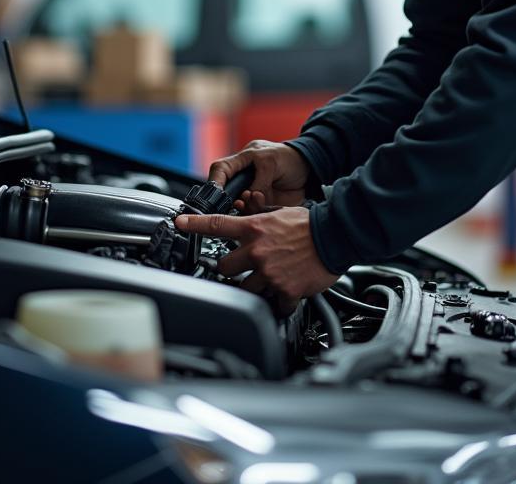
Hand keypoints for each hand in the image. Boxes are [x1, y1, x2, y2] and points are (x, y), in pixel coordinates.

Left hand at [174, 206, 337, 313]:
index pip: (217, 225)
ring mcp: (269, 272)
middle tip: (243, 267)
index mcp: (254, 229)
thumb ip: (260, 217)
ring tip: (270, 278)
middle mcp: (257, 251)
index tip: (180, 223)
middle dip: (231, 268)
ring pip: (245, 288)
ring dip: (255, 286)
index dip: (194, 224)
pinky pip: (274, 305)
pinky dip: (278, 302)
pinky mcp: (284, 290)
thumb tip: (248, 210)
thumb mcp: (280, 212)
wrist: (336, 236)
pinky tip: (285, 293)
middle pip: (225, 266)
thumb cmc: (310, 223)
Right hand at [208, 139, 310, 213]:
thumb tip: (248, 197)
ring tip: (252, 200)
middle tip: (236, 202)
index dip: (215, 181)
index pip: (221, 169)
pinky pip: (253, 212)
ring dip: (243, 205)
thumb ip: (258, 180)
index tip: (216, 193)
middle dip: (228, 198)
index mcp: (244, 159)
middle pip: (227, 190)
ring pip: (239, 204)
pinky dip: (254, 210)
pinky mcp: (263, 204)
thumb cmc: (292, 159)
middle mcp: (245, 177)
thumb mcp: (271, 163)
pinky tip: (260, 202)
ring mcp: (253, 191)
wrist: (311, 172)